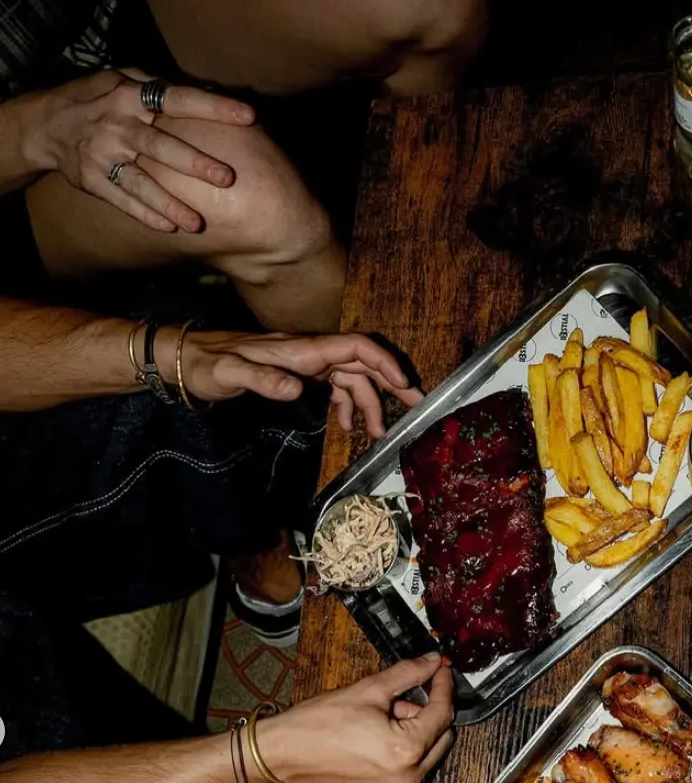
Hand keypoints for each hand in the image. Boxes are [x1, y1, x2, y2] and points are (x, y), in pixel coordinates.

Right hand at [21, 68, 253, 231]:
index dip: (214, 106)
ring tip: (196, 223)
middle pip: (161, 145)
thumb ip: (158, 87)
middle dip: (194, 162)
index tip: (248, 116)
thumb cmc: (98, 99)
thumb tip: (207, 92)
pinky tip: (170, 228)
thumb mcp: (121, 80)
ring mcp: (105, 154)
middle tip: (226, 178)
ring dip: (170, 203)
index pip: (178, 99)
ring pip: (141, 181)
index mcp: (131, 95)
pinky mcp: (94, 179)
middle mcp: (119, 124)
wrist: (45, 124)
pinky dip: (146, 214)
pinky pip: (123, 200)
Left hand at [174, 329, 421, 435]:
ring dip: (368, 404)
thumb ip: (261, 379)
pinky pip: (333, 387)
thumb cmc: (205, 365)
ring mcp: (304, 365)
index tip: (405, 386)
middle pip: (362, 364)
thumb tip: (296, 390)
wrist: (185, 360)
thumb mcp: (228, 374)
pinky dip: (346, 405)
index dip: (384, 363)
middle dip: (391, 384)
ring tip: (376, 434)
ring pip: (350, 379)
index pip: (355, 348)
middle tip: (415, 408)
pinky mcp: (298, 376)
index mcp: (300, 350)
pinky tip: (345, 426)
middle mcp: (308, 354)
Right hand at [260, 654, 454, 782]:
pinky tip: (375, 747)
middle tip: (402, 700)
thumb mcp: (366, 691)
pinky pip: (405, 780)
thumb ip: (406, 675)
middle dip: (427, 715)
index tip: (440, 673)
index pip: (443, 714)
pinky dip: (399, 762)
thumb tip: (430, 662)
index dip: (443, 687)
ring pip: (424, 761)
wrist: (280, 757)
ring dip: (414, 739)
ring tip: (382, 723)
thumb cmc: (315, 726)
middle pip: (440, 739)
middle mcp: (406, 780)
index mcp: (406, 750)